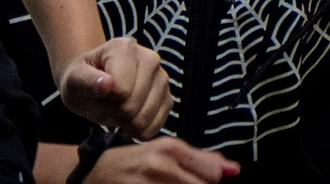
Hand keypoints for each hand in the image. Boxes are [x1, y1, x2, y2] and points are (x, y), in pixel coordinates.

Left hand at [58, 36, 171, 137]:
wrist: (94, 82)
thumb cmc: (82, 80)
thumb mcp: (74, 80)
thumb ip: (87, 82)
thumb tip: (107, 84)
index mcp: (124, 48)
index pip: (121, 90)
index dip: (105, 101)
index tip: (97, 94)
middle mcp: (150, 58)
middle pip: (133, 106)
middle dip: (114, 113)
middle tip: (105, 104)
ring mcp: (162, 78)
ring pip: (145, 119)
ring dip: (125, 122)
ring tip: (116, 108)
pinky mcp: (168, 97)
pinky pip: (156, 126)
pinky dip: (139, 130)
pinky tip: (128, 118)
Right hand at [85, 138, 238, 183]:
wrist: (95, 172)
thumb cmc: (135, 162)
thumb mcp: (167, 151)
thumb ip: (201, 159)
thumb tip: (234, 170)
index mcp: (172, 149)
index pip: (211, 175)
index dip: (211, 182)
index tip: (205, 182)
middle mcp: (161, 166)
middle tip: (177, 182)